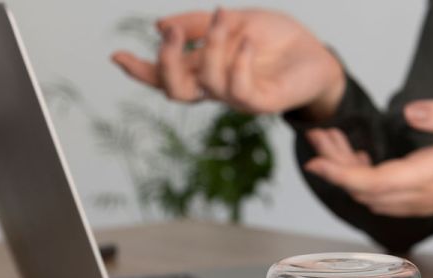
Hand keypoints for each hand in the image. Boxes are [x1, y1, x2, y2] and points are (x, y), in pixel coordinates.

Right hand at [111, 8, 344, 118]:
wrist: (316, 55)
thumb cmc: (277, 41)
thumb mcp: (235, 22)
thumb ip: (198, 24)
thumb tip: (159, 26)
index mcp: (204, 69)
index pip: (165, 76)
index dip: (140, 71)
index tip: (116, 55)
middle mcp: (216, 87)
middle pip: (175, 91)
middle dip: (166, 63)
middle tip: (172, 34)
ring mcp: (237, 98)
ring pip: (207, 83)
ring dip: (211, 47)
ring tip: (224, 18)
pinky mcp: (261, 103)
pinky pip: (239, 89)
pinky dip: (237, 62)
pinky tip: (246, 40)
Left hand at [304, 100, 432, 216]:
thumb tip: (411, 111)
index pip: (376, 184)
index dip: (342, 176)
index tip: (316, 162)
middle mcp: (421, 196)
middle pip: (365, 192)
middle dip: (336, 169)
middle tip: (319, 137)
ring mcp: (420, 202)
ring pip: (370, 196)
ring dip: (346, 174)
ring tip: (331, 141)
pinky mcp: (419, 200)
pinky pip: (381, 197)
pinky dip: (360, 180)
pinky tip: (356, 157)